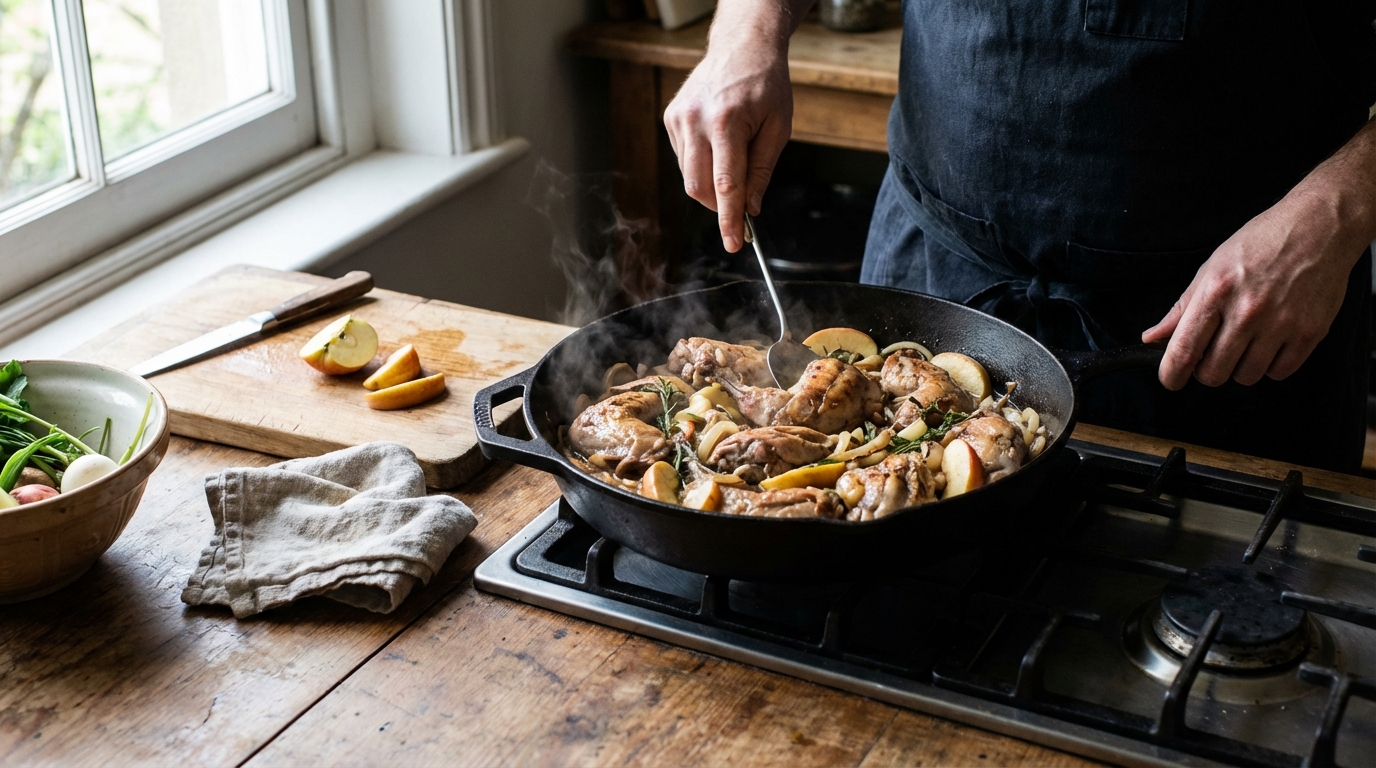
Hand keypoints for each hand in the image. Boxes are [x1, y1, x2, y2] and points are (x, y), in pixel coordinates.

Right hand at [664, 24, 793, 252]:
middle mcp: (696, 120)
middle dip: (720, 206)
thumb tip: (750, 207)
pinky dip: (702, 166)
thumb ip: (762, 170)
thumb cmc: (766, 84)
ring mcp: (678, 119)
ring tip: (735, 157)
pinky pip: (684, 160)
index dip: (729, 219)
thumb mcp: (778, 127)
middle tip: (741, 207)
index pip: (725, 184)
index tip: (733, 244)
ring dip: (712, 184)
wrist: (741, 46)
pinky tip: (718, 145)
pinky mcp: (670, 119)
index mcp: (727, 122)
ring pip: (689, 177)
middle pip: (699, 188)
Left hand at [1142, 187, 1367, 388]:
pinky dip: (1270, 365)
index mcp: (1216, 292)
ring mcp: (1281, 324)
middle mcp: (1247, 311)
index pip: (1184, 350)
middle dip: (1207, 370)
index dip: (1171, 374)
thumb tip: (1151, 338)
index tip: (1171, 380)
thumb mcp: (1212, 268)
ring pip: (1246, 377)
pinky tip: (1270, 343)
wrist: (1319, 228)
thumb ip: (1181, 308)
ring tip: (1246, 342)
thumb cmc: (1261, 244)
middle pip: (1213, 373)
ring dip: (1240, 367)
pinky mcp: (1310, 332)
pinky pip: (1279, 372)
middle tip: (1213, 353)